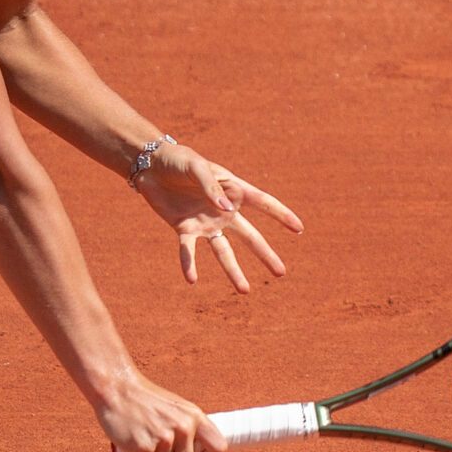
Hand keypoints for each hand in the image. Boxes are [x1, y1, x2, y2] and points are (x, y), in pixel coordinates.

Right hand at [98, 371, 228, 451]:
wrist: (117, 388)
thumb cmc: (145, 400)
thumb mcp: (175, 407)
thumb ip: (188, 426)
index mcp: (195, 416)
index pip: (218, 447)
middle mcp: (183, 427)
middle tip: (158, 451)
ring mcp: (163, 438)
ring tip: (143, 446)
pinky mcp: (143, 447)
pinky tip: (132, 451)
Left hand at [134, 143, 304, 292]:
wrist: (151, 166)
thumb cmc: (179, 160)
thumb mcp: (198, 168)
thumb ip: (212, 188)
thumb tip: (225, 210)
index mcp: (233, 189)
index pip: (262, 203)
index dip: (281, 215)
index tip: (299, 229)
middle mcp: (223, 211)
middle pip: (249, 236)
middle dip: (265, 254)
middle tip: (281, 273)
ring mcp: (206, 223)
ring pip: (224, 252)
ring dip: (233, 271)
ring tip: (245, 291)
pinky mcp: (184, 230)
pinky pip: (188, 251)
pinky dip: (189, 264)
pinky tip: (191, 280)